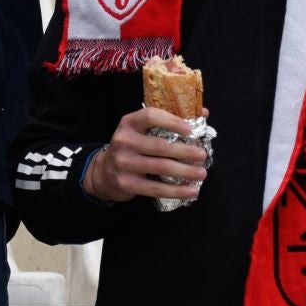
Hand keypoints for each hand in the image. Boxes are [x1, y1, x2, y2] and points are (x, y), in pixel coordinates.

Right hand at [82, 106, 209, 203]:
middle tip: (202, 156)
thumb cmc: (131, 147)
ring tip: (201, 173)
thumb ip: (168, 121)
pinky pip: (156, 188)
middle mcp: (124, 141)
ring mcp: (124, 163)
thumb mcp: (140, 130)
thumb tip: (203, 113)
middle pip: (160, 146)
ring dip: (186, 172)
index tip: (190, 129)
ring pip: (161, 167)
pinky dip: (177, 191)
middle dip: (186, 151)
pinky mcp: (127, 184)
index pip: (151, 116)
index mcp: (129, 123)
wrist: (103, 172)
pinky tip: (191, 191)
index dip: (172, 121)